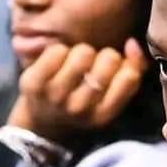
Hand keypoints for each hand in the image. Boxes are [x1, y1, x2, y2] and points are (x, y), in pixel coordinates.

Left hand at [9, 38, 147, 142]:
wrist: (42, 121)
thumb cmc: (85, 101)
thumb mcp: (111, 96)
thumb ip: (133, 70)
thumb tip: (132, 44)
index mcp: (103, 115)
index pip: (129, 77)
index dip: (126, 62)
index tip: (117, 65)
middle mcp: (80, 108)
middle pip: (108, 60)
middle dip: (104, 55)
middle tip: (94, 65)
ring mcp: (55, 96)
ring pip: (83, 53)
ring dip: (81, 52)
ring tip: (75, 63)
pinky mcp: (34, 83)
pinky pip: (57, 50)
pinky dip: (59, 51)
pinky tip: (57, 63)